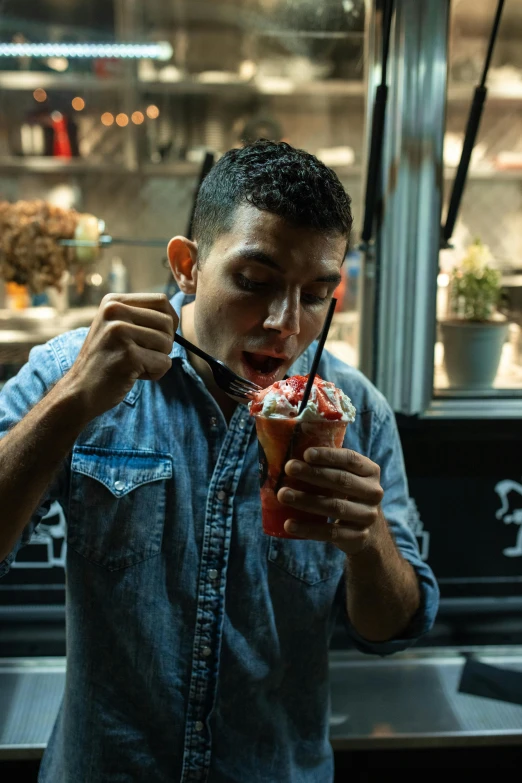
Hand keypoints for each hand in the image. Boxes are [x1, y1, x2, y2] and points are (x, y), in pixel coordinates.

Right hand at [65, 293, 177, 420]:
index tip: (159, 336)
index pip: (161, 300)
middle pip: (167, 322)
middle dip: (164, 343)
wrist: (79, 390)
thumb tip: (175, 316)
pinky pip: (164, 363)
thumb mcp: (115, 327)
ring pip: (168, 343)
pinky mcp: (128, 355)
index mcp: (113, 301)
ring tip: (135, 365)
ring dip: (158, 359)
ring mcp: (120, 333)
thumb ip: (140, 317)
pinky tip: (134, 376)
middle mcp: (115, 312)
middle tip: (143, 355)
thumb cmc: (104, 361)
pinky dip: (155, 373)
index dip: (169, 320)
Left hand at [276, 447, 384, 554]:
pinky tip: (289, 524)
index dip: (328, 455)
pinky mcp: (358, 537)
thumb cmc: (347, 494)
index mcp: (370, 471)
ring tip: (282, 494)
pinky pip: (330, 533)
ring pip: (335, 506)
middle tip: (288, 468)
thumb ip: (327, 466)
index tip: (305, 453)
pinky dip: (308, 529)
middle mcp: (373, 492)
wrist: (368, 530)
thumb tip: (289, 450)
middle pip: (341, 480)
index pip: (350, 459)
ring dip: (305, 500)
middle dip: (313, 474)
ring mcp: (367, 516)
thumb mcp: (346, 476)